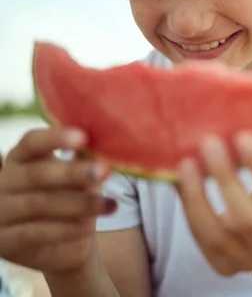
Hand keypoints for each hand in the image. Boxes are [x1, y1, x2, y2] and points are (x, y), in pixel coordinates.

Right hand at [0, 127, 115, 274]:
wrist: (60, 244)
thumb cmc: (68, 197)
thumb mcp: (76, 177)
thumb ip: (85, 162)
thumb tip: (108, 145)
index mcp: (22, 158)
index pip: (32, 142)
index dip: (55, 138)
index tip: (83, 138)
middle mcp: (6, 182)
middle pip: (37, 173)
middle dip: (72, 172)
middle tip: (104, 171)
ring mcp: (1, 212)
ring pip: (39, 204)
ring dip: (79, 204)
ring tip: (110, 205)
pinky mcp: (6, 241)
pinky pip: (34, 233)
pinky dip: (64, 229)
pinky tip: (88, 228)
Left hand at [176, 130, 251, 275]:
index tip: (243, 136)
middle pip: (246, 220)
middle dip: (225, 179)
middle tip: (208, 142)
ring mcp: (247, 261)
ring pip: (216, 235)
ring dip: (198, 198)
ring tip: (186, 163)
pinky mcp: (223, 266)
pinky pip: (201, 240)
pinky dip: (188, 210)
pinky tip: (179, 182)